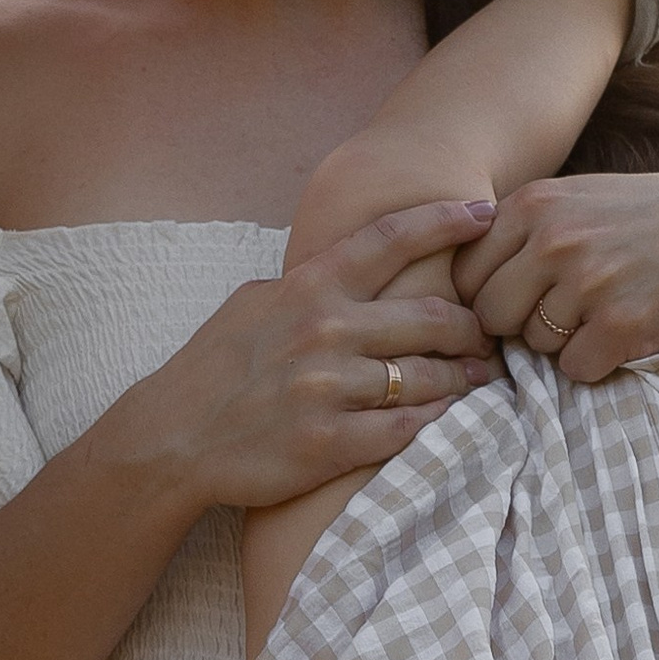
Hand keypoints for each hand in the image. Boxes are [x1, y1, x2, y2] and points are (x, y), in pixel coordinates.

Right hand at [131, 201, 501, 513]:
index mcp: (310, 287)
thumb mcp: (254, 303)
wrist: (171, 440)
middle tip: (487, 334)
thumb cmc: (213, 369)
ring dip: (462, 379)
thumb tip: (353, 264)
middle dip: (472, 326)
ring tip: (479, 379)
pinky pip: (404, 430)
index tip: (486, 214)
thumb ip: (309, 284)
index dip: (448, 222)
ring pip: (426, 378)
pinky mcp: (329, 445)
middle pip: (430, 318)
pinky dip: (433, 423)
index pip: (393, 240)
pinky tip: (447, 418)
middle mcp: (325, 331)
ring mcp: (328, 390)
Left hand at [458, 172, 658, 384]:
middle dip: (520, 325)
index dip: (490, 298)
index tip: (525, 296)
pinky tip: (627, 330)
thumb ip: (516, 230)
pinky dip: (597, 362)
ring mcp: (589, 281)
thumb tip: (448, 280)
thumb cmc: (641, 224)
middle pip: (491, 318)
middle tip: (566, 311)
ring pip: (535, 346)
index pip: (466, 278)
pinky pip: (576, 370)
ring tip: (606, 309)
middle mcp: (555, 238)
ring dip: (563, 342)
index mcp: (533, 204)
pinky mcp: (621, 324)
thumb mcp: (575, 201)